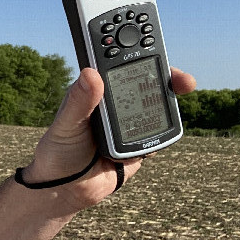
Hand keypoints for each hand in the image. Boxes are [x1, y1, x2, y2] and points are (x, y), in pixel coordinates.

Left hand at [20, 67, 196, 209]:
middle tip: (182, 80)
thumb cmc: (57, 153)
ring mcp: (128, 121)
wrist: (66, 190)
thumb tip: (91, 73)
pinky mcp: (138, 142)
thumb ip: (79, 103)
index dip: (136, 54)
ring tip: (175, 104)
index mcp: (94, 90)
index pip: (118, 65)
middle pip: (145, 81)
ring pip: (156, 105)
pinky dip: (161, 132)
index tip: (152, 48)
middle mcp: (113, 102)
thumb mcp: (66, 126)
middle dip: (166, 76)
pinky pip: (157, 133)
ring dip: (168, 104)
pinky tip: (154, 137)